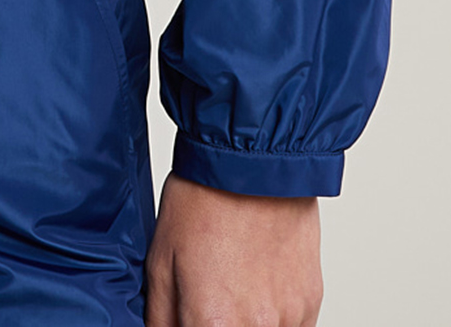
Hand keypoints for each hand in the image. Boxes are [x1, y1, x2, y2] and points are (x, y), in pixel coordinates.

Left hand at [144, 172, 322, 324]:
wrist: (252, 160)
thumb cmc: (204, 201)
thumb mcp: (160, 261)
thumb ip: (161, 319)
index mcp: (213, 323)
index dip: (192, 326)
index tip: (191, 316)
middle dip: (218, 322)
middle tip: (210, 298)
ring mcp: (288, 318)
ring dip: (247, 322)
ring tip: (233, 287)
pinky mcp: (310, 303)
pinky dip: (273, 318)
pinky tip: (257, 285)